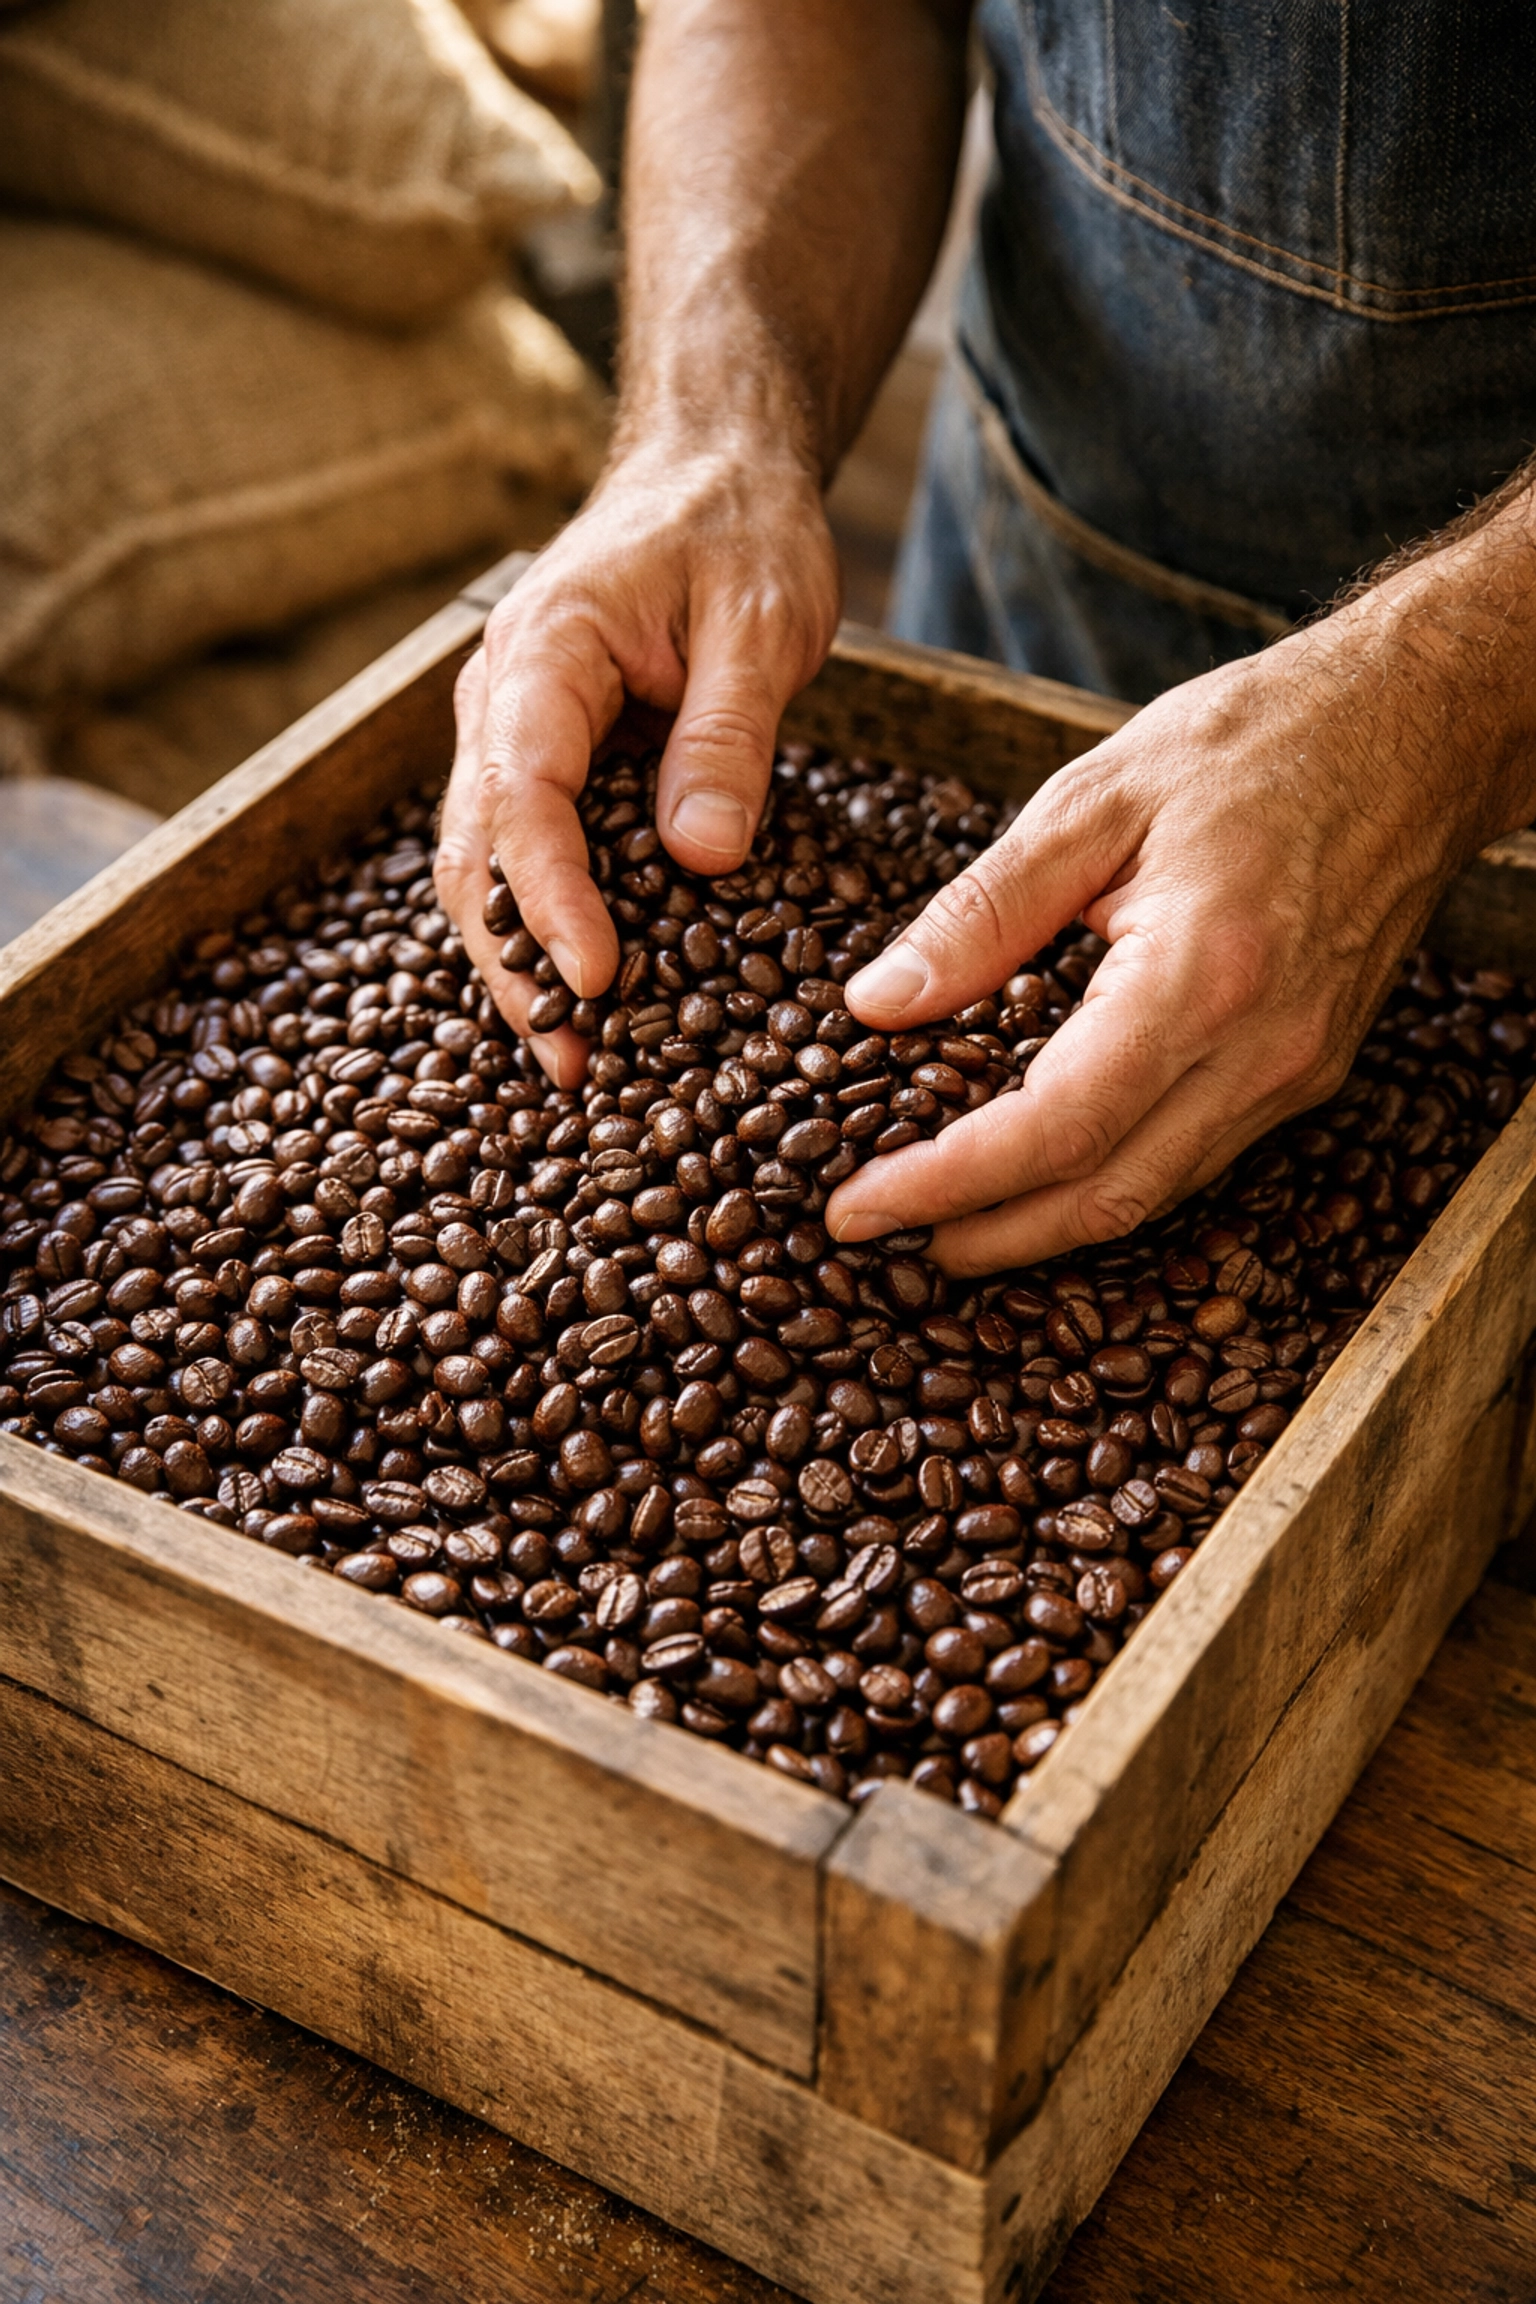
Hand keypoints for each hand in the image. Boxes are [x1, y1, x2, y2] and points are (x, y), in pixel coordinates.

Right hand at [435, 435, 839, 1084]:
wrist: (715, 472)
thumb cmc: (741, 530)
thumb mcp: (762, 622)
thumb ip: (726, 737)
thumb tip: (699, 858)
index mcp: (541, 654)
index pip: (523, 793)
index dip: (552, 897)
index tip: (597, 979)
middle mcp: (500, 702)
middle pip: (477, 854)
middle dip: (515, 965)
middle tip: (571, 1062)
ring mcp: (512, 736)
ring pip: (487, 869)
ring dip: (521, 965)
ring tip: (575, 1059)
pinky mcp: (549, 765)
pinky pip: (529, 859)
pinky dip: (548, 929)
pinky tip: (588, 1000)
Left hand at [824, 589, 1524, 1274]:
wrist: (1417, 729)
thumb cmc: (1258, 742)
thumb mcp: (1093, 798)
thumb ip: (982, 910)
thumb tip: (878, 1003)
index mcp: (1200, 978)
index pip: (1053, 1129)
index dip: (946, 1183)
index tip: (858, 1206)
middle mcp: (1261, 1050)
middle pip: (1106, 1196)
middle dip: (987, 1237)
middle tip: (885, 1238)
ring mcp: (1297, 1072)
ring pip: (1156, 1195)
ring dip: (1045, 1226)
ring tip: (947, 1222)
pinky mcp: (1309, 1071)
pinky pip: (1197, 1159)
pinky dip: (1110, 1182)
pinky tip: (1046, 1174)